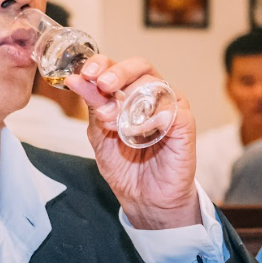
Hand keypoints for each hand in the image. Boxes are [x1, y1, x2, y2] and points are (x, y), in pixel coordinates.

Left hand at [65, 54, 199, 229]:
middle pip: (140, 67)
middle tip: (103, 85)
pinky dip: (151, 118)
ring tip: (114, 123)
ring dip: (130, 100)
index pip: (118, 66)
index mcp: (129, 93)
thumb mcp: (99, 134)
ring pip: (156, 84)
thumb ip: (93, 106)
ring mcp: (170, 107)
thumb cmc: (125, 166)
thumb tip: (76, 79)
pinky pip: (171, 110)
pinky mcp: (185, 123)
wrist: (144, 198)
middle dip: (118, 73)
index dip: (102, 64)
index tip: (85, 73)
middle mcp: (152, 95)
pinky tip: (137, 130)